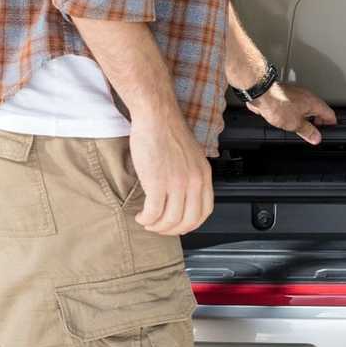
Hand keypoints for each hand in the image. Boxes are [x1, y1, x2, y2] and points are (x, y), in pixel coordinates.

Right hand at [129, 110, 213, 235]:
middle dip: (171, 230)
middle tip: (159, 227)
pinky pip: (153, 213)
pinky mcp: (158, 182)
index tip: (178, 226)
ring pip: (170, 220)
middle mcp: (194, 181)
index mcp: (204, 175)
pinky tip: (141, 216)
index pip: (204, 212)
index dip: (190, 224)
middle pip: (188, 221)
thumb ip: (191, 176)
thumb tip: (183, 197)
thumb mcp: (191, 157)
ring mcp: (177, 183)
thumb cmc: (168, 132)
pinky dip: (146, 219)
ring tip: (147, 221)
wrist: (156, 116)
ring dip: (156, 226)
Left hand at [247, 82, 337, 144]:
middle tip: (315, 132)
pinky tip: (291, 119)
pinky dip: (298, 113)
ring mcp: (298, 95)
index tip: (329, 131)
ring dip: (308, 117)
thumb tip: (316, 137)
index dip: (331, 124)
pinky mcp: (288, 95)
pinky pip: (298, 105)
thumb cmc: (278, 104)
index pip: (330, 114)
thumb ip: (308, 131)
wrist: (263, 94)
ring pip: (308, 107)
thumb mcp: (295, 124)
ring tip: (303, 127)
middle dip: (319, 121)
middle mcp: (308, 97)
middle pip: (320, 110)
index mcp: (314, 103)